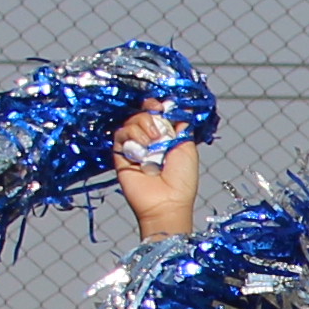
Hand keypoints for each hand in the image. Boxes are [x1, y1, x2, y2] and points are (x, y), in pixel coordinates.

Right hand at [116, 110, 202, 238]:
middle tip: (158, 129)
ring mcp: (135, 147)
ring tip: (152, 142)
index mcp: (165, 137)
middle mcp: (149, 140)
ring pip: (131, 121)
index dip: (157, 106)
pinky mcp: (121, 155)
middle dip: (150, 114)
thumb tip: (182, 106)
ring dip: (142, 126)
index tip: (161, 106)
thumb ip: (182, 126)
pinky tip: (141, 147)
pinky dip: (131, 135)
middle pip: (142, 114)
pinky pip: (120, 135)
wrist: (167, 202)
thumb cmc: (182, 181)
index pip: (156, 113)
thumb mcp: (188, 148)